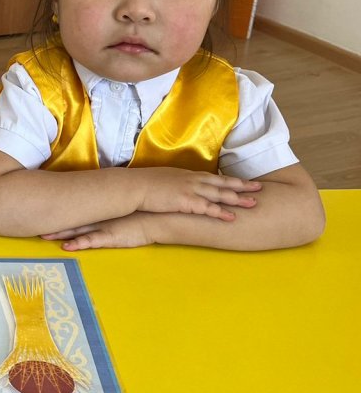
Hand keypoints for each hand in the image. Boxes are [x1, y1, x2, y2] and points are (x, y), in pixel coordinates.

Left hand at [42, 213, 152, 250]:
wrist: (160, 217)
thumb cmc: (143, 214)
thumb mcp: (122, 209)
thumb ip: (110, 209)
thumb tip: (100, 208)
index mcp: (100, 210)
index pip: (76, 209)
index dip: (59, 210)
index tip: (44, 209)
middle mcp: (98, 217)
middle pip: (71, 219)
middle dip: (53, 221)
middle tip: (34, 221)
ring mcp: (103, 227)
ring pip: (77, 230)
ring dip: (60, 234)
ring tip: (43, 235)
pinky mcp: (111, 238)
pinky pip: (91, 242)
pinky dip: (78, 244)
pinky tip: (66, 247)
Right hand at [135, 168, 260, 220]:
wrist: (133, 187)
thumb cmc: (144, 184)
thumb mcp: (164, 180)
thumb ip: (176, 183)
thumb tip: (179, 188)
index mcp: (188, 175)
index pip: (214, 177)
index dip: (231, 180)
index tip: (244, 182)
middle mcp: (192, 180)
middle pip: (222, 183)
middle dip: (242, 185)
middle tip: (259, 188)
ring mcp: (190, 190)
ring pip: (219, 194)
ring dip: (237, 198)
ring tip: (254, 203)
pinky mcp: (185, 202)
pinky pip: (207, 208)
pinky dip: (220, 212)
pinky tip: (232, 217)